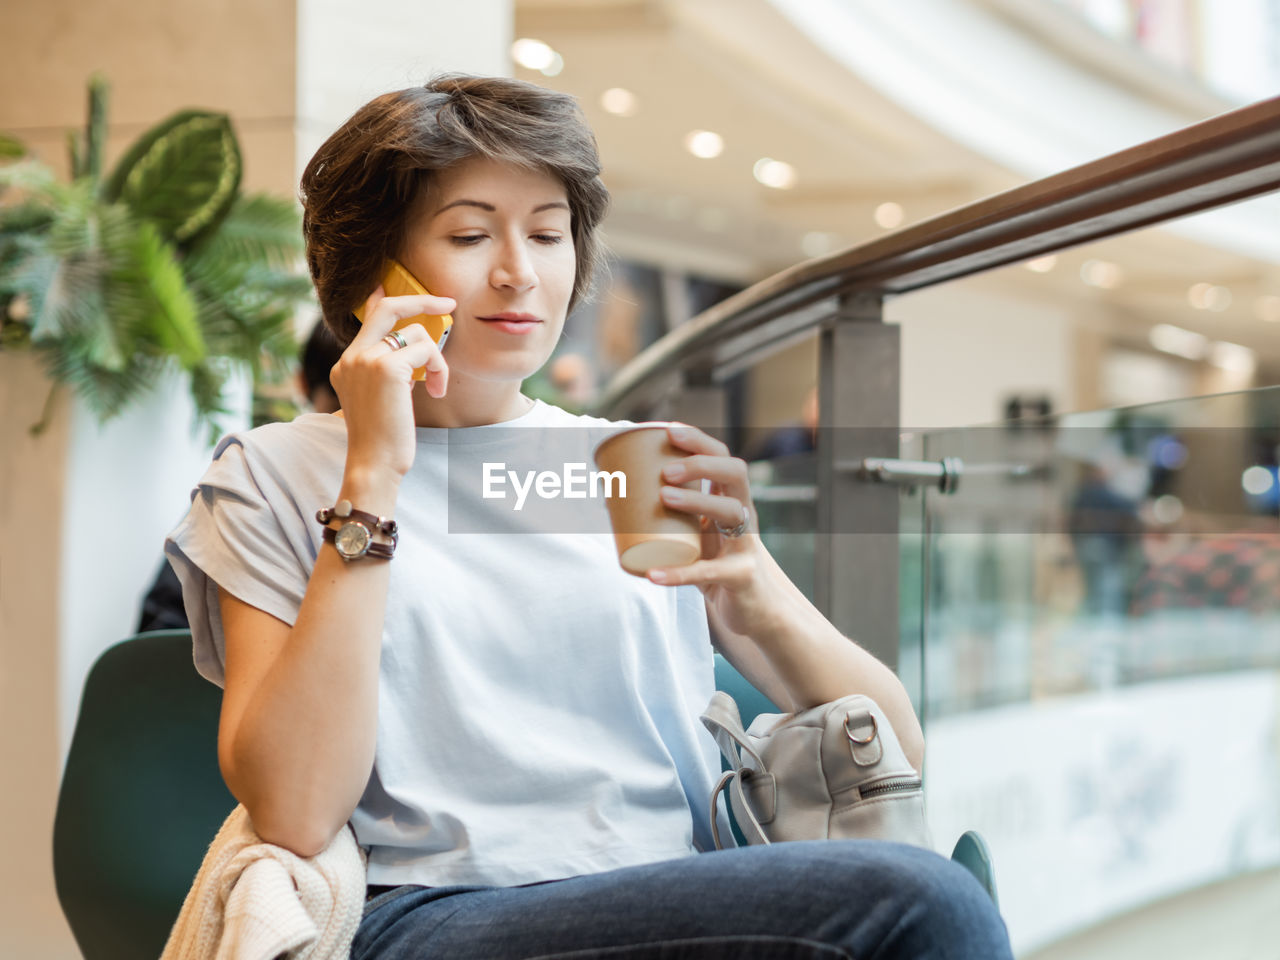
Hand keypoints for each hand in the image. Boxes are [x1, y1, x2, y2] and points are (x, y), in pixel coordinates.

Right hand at [330, 285, 455, 479]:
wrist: (374, 464)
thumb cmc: (384, 439)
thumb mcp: (381, 398)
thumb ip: (389, 370)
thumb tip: (412, 348)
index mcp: (347, 363)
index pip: (367, 317)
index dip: (382, 296)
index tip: (389, 283)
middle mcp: (352, 357)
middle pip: (388, 307)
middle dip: (422, 299)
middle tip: (449, 304)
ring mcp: (366, 359)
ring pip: (417, 334)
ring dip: (438, 360)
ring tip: (437, 386)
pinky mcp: (386, 367)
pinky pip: (427, 350)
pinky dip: (440, 369)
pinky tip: (437, 391)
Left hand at [647, 424, 785, 637]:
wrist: (756, 613)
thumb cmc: (718, 568)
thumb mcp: (696, 538)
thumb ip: (666, 519)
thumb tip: (608, 499)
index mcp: (732, 501)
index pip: (723, 459)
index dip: (699, 441)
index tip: (669, 430)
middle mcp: (745, 517)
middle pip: (735, 474)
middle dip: (702, 464)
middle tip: (667, 470)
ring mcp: (747, 546)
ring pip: (732, 512)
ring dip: (698, 500)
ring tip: (664, 497)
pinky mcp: (742, 577)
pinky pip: (711, 573)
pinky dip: (680, 574)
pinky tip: (654, 575)